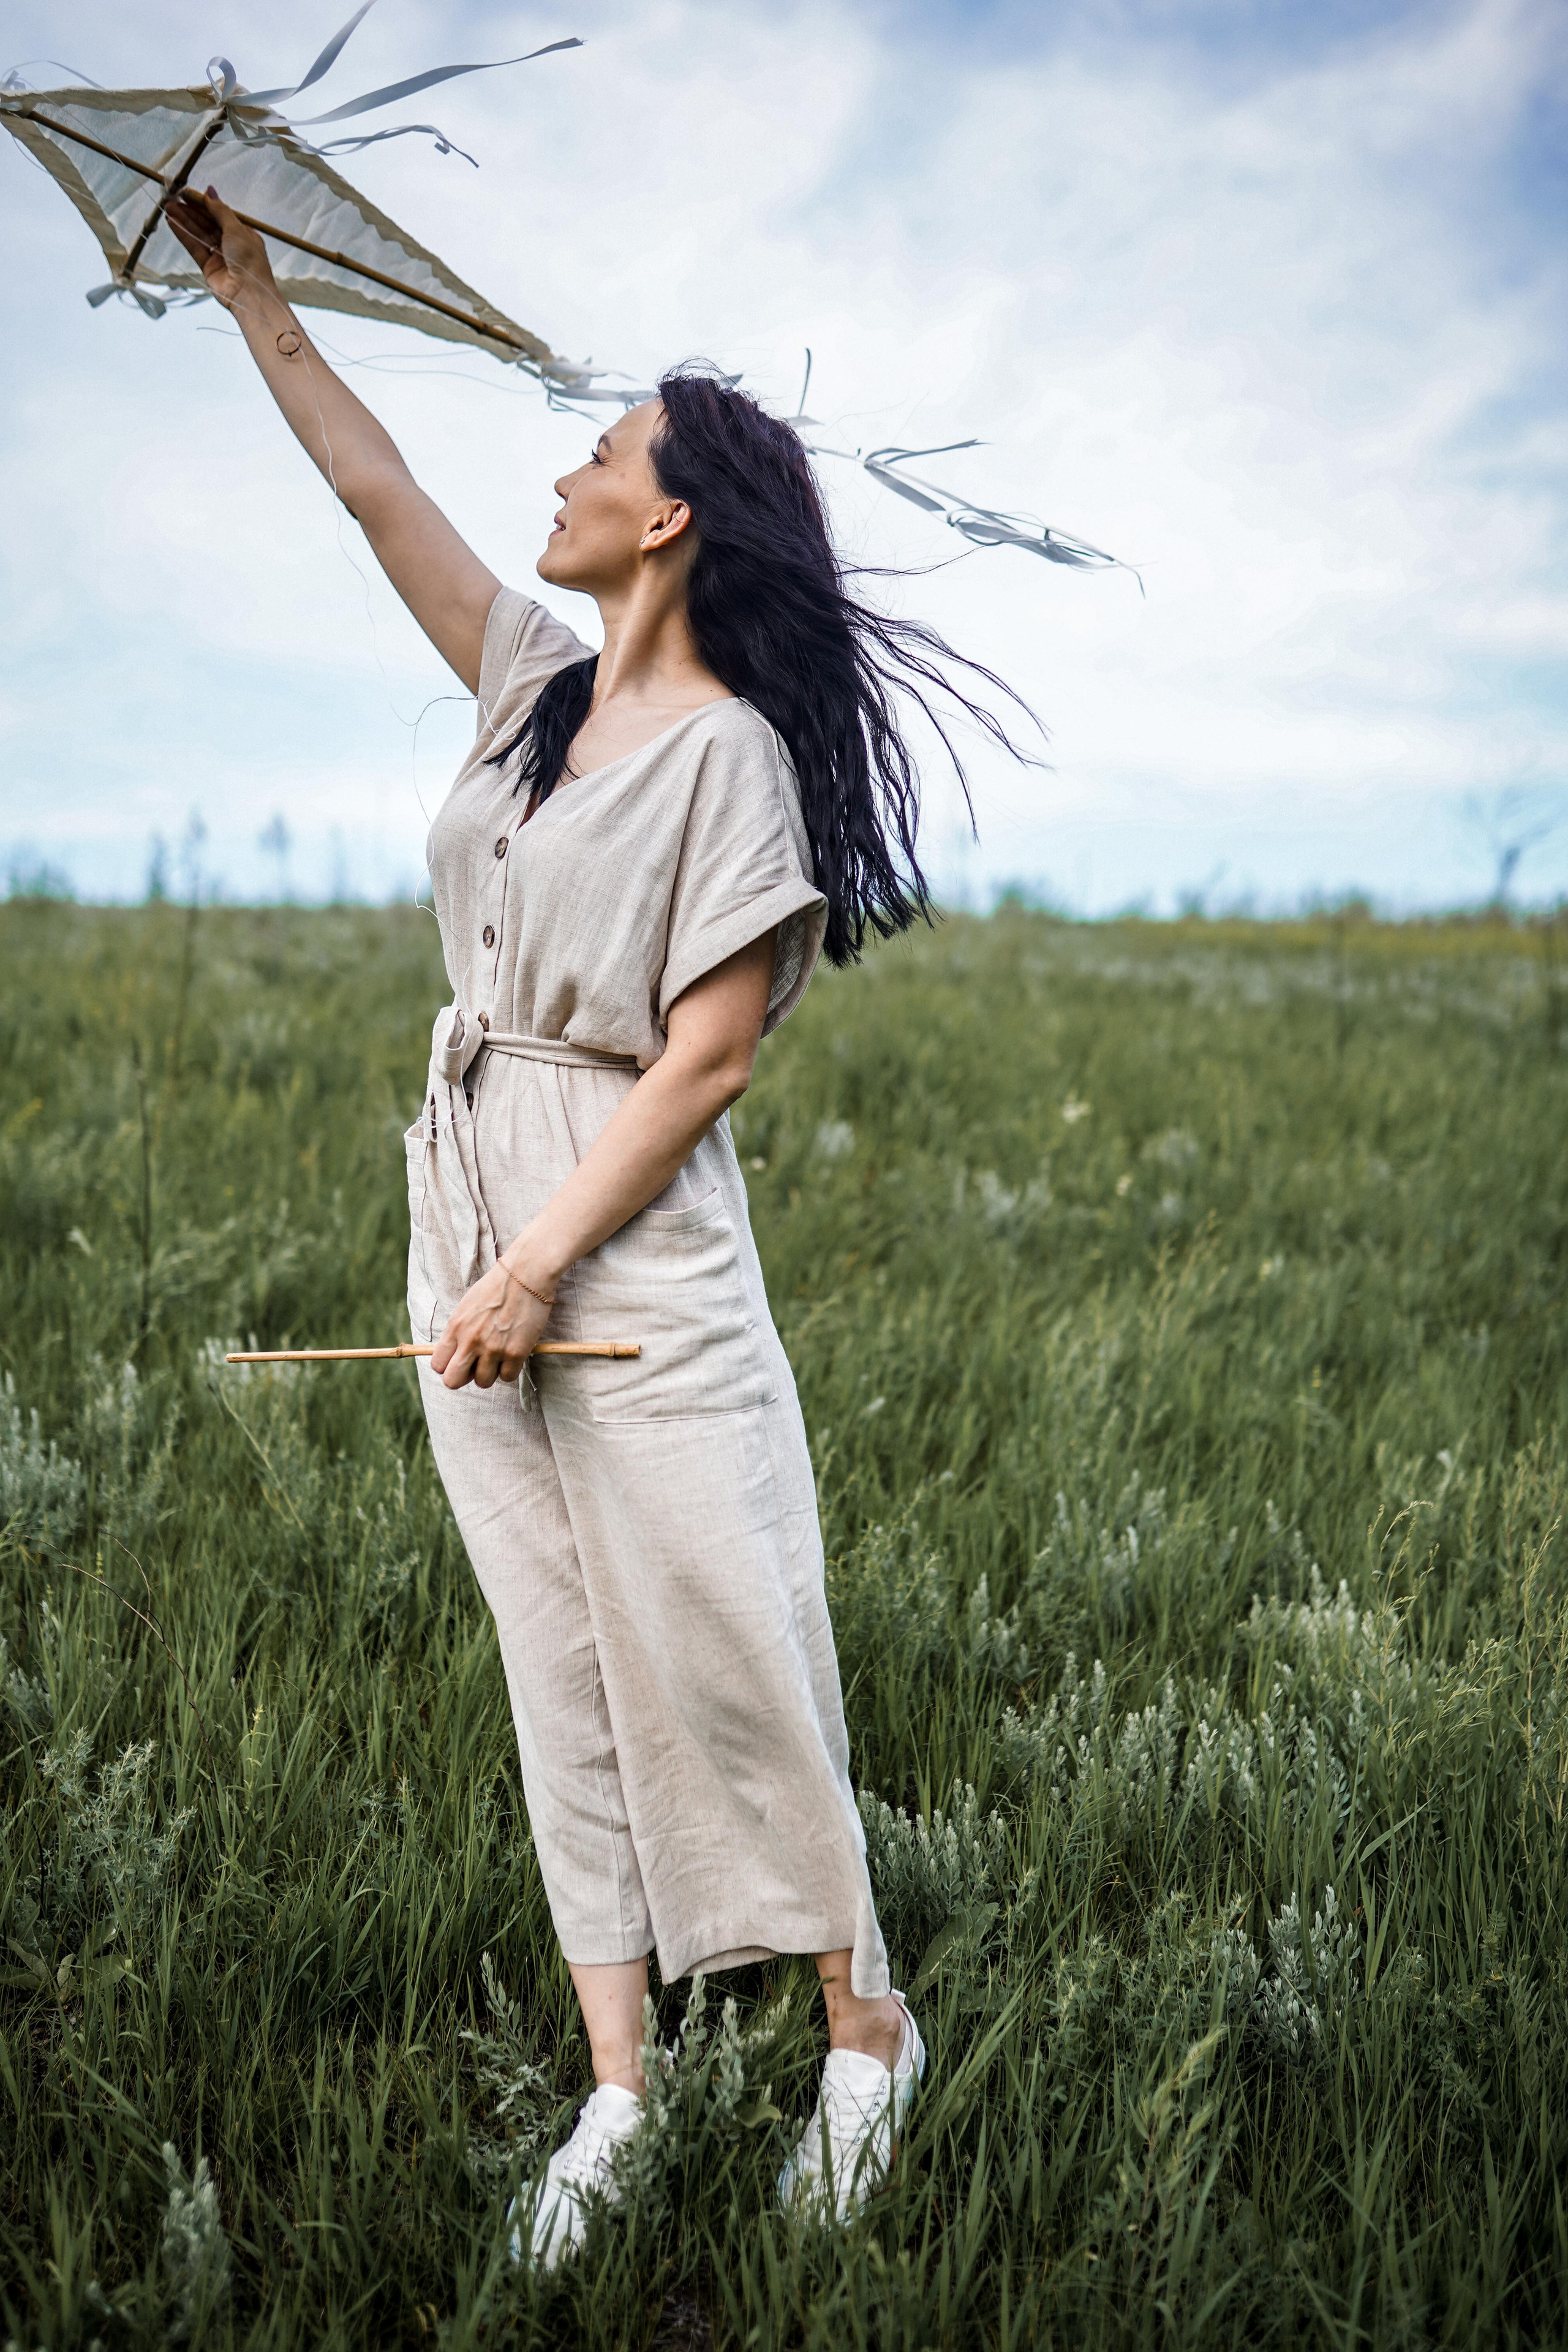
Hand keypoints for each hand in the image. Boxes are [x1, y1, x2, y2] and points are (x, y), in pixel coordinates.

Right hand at [162, 183, 275, 310]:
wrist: (249, 293)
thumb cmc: (250, 260)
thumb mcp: (236, 229)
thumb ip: (220, 210)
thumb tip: (209, 191)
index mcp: (243, 234)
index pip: (219, 214)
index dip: (203, 204)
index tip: (187, 193)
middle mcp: (231, 245)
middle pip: (207, 223)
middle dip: (190, 211)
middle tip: (172, 199)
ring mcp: (219, 256)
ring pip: (198, 234)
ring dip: (183, 220)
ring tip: (168, 207)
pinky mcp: (208, 268)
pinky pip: (194, 247)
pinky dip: (183, 235)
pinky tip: (172, 222)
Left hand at [430, 1258, 553, 1389]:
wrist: (526, 1274)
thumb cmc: (497, 1286)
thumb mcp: (467, 1306)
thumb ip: (458, 1330)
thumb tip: (456, 1353)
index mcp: (455, 1327)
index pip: (438, 1365)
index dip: (448, 1367)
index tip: (460, 1360)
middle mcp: (470, 1341)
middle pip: (453, 1381)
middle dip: (464, 1377)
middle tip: (476, 1366)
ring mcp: (493, 1348)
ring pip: (483, 1382)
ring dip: (490, 1373)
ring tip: (499, 1356)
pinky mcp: (515, 1352)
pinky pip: (508, 1377)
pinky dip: (510, 1370)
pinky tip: (513, 1354)